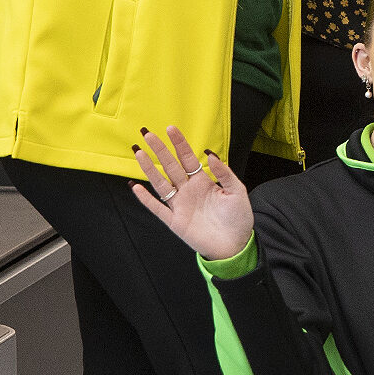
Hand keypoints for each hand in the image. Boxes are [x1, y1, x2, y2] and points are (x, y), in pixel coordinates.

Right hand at [129, 124, 253, 261]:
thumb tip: (211, 154)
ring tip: (139, 153)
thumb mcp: (237, 192)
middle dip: (160, 150)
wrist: (235, 245)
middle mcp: (188, 191)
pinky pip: (157, 208)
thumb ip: (224, 174)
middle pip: (170, 167)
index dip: (179, 144)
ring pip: (160, 183)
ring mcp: (180, 205)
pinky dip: (146, 198)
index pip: (188, 158)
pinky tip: (136, 186)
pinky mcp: (174, 221)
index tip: (171, 129)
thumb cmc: (238, 218)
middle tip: (148, 134)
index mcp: (203, 182)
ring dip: (149, 169)